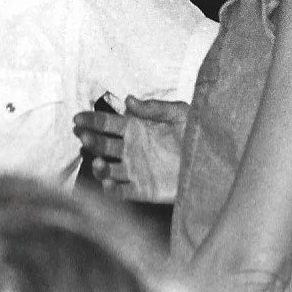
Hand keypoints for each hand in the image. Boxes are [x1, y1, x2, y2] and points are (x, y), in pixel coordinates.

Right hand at [71, 96, 188, 202]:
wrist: (213, 160)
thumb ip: (154, 108)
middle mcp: (130, 149)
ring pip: (107, 170)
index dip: (92, 121)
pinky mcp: (143, 190)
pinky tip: (108, 184)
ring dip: (99, 167)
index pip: (107, 124)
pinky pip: (121, 192)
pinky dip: (111, 190)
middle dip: (91, 141)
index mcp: (135, 128)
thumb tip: (128, 100)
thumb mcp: (179, 114)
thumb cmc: (196, 132)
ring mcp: (135, 170)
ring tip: (99, 162)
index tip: (78, 119)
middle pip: (103, 146)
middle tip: (83, 136)